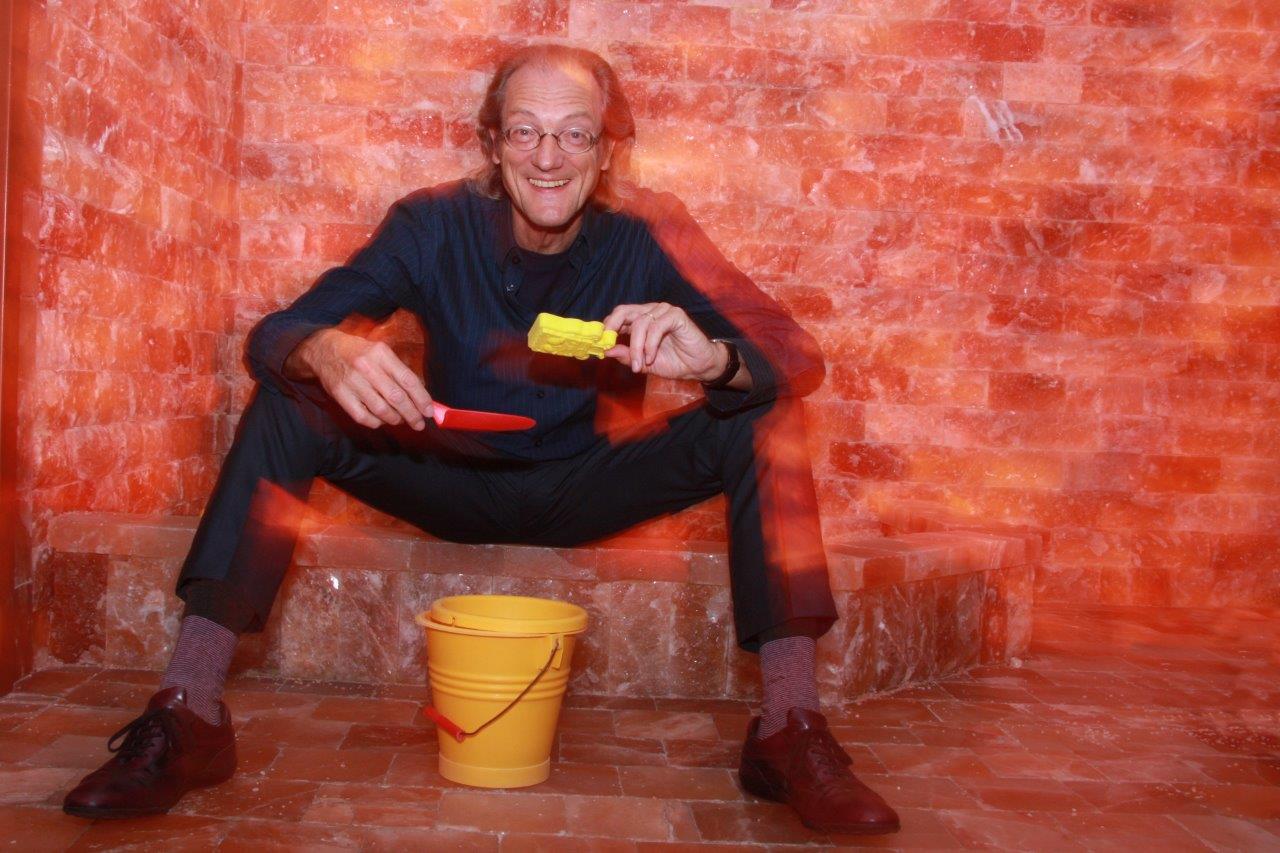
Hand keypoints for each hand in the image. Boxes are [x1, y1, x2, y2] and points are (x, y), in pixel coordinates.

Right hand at [288, 329, 433, 429]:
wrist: (324, 349)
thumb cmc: (359, 352)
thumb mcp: (381, 352)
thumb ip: (399, 371)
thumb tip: (421, 395)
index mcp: (381, 353)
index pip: (408, 380)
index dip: (421, 399)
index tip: (429, 411)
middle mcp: (367, 367)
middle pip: (396, 398)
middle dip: (412, 414)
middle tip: (419, 423)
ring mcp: (352, 382)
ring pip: (381, 410)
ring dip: (395, 419)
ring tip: (401, 420)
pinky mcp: (340, 394)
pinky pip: (363, 417)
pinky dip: (376, 423)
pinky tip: (382, 420)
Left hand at [602, 303, 726, 381]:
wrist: (699, 367)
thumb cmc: (674, 362)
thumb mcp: (644, 363)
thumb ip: (627, 356)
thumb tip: (607, 351)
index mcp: (641, 320)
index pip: (619, 316)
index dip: (607, 327)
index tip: (598, 342)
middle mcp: (651, 312)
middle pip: (624, 312)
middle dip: (612, 327)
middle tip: (606, 344)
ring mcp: (664, 311)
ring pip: (640, 324)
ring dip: (637, 348)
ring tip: (640, 365)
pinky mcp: (676, 315)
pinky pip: (656, 326)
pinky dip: (650, 344)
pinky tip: (651, 357)